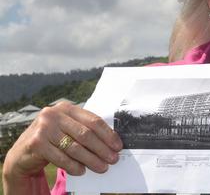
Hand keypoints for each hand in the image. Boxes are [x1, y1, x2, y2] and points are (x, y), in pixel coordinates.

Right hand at [3, 101, 121, 184]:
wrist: (22, 152)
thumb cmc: (52, 139)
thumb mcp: (67, 129)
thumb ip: (84, 130)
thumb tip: (111, 143)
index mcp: (66, 108)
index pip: (93, 120)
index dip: (108, 134)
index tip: (118, 146)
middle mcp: (54, 114)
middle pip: (85, 134)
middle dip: (102, 149)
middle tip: (113, 159)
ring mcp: (43, 128)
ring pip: (74, 147)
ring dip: (91, 159)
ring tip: (102, 167)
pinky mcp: (36, 143)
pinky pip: (61, 157)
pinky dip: (74, 166)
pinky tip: (82, 171)